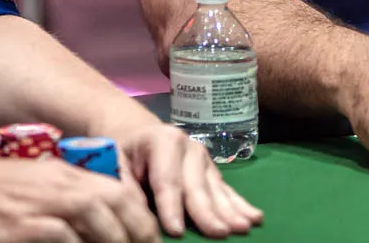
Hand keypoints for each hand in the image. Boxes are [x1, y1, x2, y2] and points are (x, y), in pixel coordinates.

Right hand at [0, 156, 159, 242]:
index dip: (141, 215)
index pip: (119, 191)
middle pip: (114, 206)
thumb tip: (104, 215)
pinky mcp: (18, 232)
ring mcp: (38, 210)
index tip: (151, 235)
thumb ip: (69, 193)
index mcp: (65, 174)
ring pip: (92, 225)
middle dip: (136, 232)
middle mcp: (57, 188)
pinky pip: (60, 242)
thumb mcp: (36, 180)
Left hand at [101, 120, 262, 238]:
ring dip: (230, 211)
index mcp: (162, 140)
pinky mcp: (212, 172)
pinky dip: (241, 206)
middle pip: (196, 185)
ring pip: (216, 189)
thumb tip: (136, 211)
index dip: (171, 206)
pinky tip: (254, 217)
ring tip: (242, 228)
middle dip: (207, 212)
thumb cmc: (124, 154)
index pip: (167, 179)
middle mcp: (189, 147)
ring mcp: (205, 159)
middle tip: (218, 233)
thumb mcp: (114, 162)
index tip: (176, 231)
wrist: (137, 136)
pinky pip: (227, 191)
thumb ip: (124, 185)